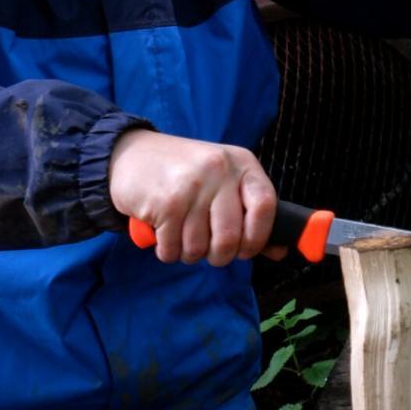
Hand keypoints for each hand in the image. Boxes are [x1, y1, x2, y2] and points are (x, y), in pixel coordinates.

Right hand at [108, 129, 284, 265]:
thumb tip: (280, 251)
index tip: (246, 250)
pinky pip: (173, 250)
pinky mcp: (167, 202)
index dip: (258, 237)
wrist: (130, 154)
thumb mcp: (222, 181)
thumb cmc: (182, 172)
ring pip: (200, 248)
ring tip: (181, 233)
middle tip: (207, 249)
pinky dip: (168, 251)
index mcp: (241, 163)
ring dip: (189, 253)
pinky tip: (163, 232)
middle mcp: (220, 170)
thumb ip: (251, 214)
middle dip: (219, 255)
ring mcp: (193, 185)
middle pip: (231, 237)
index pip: (266, 206)